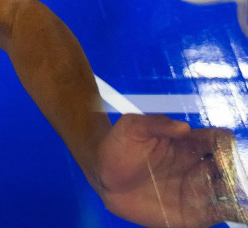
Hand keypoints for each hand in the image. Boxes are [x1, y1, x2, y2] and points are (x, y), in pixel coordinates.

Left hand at [98, 114, 247, 227]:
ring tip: (240, 198)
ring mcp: (197, 190)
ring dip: (238, 194)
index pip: (219, 141)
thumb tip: (183, 127)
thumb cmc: (118, 146)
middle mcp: (199, 166)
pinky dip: (232, 213)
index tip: (222, 151)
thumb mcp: (132, 127)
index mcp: (190, 143)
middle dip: (237, 171)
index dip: (226, 144)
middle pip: (230, 167)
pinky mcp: (191, 212)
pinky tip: (236, 212)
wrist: (103, 175)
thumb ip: (155, 123)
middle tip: (232, 177)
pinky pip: (218, 214)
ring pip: (230, 192)